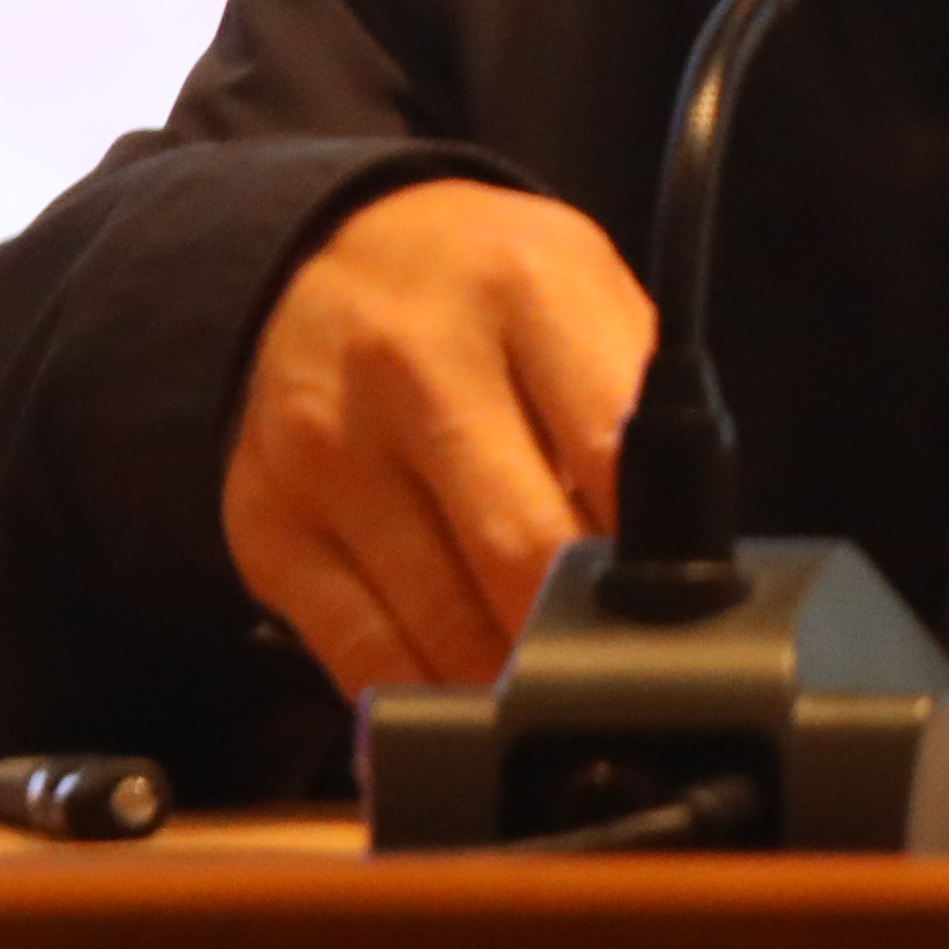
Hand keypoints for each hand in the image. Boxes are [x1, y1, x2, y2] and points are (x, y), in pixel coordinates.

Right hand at [222, 178, 652, 693]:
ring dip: (513, 675)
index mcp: (520, 288)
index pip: (615, 454)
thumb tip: (682, 565)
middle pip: (527, 552)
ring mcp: (326, 450)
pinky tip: (464, 687)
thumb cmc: (492, 294)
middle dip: (588, 631)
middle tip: (627, 663)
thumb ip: (637, 409)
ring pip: (445, 624)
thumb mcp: (586, 296)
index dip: (659, 550)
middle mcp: (410, 362)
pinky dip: (426, 693)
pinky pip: (360, 658)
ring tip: (551, 681)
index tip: (681, 600)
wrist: (329, 255)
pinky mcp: (266, 526)